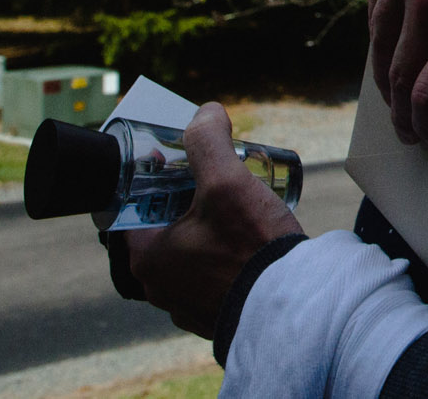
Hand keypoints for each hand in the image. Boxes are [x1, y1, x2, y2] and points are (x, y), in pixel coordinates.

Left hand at [121, 103, 304, 337]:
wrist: (294, 308)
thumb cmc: (251, 248)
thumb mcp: (227, 181)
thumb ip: (209, 141)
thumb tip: (205, 112)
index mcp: (146, 257)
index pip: (134, 207)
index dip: (155, 178)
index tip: (181, 163)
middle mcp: (157, 287)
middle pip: (164, 228)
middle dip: (187, 202)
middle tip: (216, 181)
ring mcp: (185, 306)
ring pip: (189, 253)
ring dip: (208, 230)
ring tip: (239, 209)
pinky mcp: (214, 316)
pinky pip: (211, 276)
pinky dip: (224, 257)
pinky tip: (249, 243)